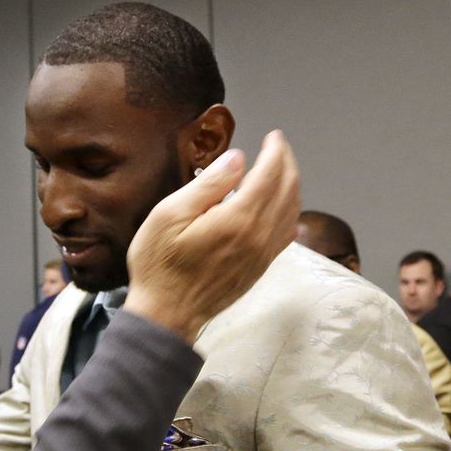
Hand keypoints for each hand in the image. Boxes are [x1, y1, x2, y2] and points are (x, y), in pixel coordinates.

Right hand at [124, 130, 299, 343]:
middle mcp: (258, 236)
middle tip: (278, 146)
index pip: (269, 175)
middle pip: (287, 190)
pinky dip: (290, 213)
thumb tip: (237, 158)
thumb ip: (208, 185)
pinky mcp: (259, 268)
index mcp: (237, 219)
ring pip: (292, 212)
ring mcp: (262, 255)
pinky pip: (286, 234)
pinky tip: (282, 207)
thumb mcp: (170, 215)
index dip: (275, 151)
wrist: (166, 314)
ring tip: (281, 170)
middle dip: (287, 163)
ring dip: (291, 185)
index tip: (274, 136)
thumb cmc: (159, 265)